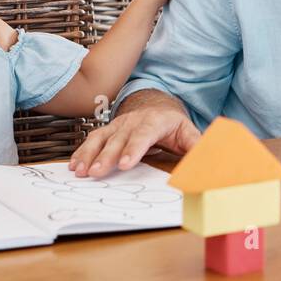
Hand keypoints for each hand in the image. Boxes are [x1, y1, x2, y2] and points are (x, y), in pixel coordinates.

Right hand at [69, 92, 200, 176]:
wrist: (158, 107)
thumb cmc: (174, 126)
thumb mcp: (188, 133)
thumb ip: (196, 146)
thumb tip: (206, 158)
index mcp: (155, 121)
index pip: (143, 135)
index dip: (133, 149)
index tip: (124, 165)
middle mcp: (133, 121)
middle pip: (118, 139)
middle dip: (106, 156)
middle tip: (96, 172)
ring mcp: (118, 125)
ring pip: (101, 138)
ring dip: (89, 154)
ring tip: (79, 171)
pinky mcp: (108, 130)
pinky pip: (92, 140)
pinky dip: (81, 152)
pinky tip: (74, 166)